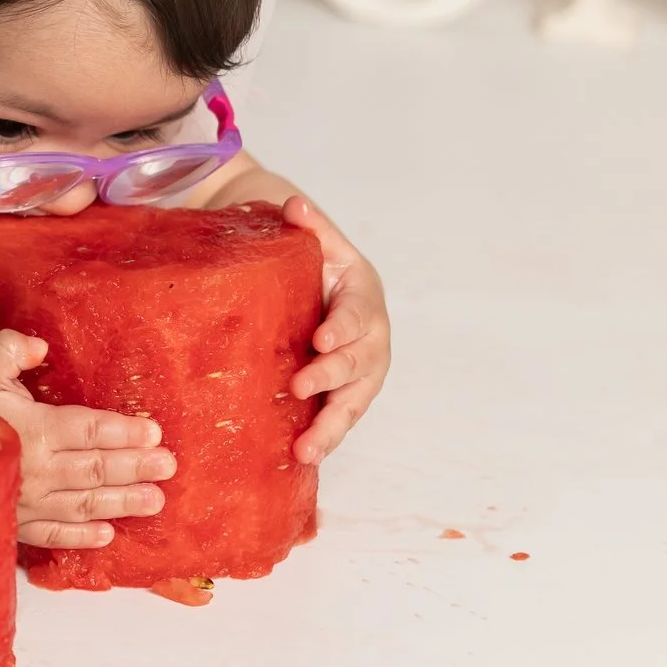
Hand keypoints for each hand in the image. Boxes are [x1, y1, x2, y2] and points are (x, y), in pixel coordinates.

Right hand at [0, 330, 175, 548]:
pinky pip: (54, 534)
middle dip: (135, 467)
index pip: (88, 430)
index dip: (122, 431)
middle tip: (169, 467)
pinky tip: (108, 534)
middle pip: (95, 469)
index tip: (154, 432)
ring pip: (84, 504)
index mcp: (31, 428)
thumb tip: (40, 344)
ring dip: (122, 503)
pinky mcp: (17, 523)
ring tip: (155, 501)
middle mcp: (35, 468)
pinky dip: (81, 537)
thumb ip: (9, 348)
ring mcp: (27, 501)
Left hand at [282, 195, 389, 462]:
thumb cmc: (319, 265)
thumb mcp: (318, 243)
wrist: (323, 290)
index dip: (341, 330)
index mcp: (365, 300)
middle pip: (358, 364)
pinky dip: (325, 440)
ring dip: (332, 427)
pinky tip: (303, 460)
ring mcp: (362, 373)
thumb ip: (310, 227)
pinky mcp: (346, 396)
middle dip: (331, 378)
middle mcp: (372, 340)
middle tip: (299, 386)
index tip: (319, 340)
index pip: (357, 316)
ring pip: (353, 403)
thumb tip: (294, 205)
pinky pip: (340, 420)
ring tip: (306, 450)